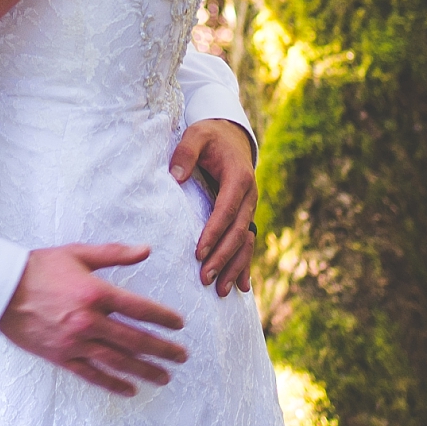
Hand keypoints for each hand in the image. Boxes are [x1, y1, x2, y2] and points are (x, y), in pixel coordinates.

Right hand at [0, 242, 187, 395]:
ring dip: (144, 370)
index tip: (179, 324)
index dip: (162, 318)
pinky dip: (113, 384)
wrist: (2, 289)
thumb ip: (114, 253)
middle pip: (134, 340)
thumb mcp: (78, 253)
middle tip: (181, 357)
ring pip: (117, 361)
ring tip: (164, 377)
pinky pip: (92, 375)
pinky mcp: (62, 357)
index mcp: (95, 293)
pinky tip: (130, 389)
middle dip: (161, 350)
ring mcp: (75, 343)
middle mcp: (89, 321)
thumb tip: (146, 249)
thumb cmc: (40, 267)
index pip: (139, 309)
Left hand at [169, 117, 257, 295]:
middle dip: (222, 257)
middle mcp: (249, 195)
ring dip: (234, 267)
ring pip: (246, 243)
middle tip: (205, 278)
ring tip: (221, 291)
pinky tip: (242, 287)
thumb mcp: (196, 135)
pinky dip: (245, 265)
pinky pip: (248, 243)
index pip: (226, 210)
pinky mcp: (246, 215)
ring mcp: (250, 207)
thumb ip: (186, 152)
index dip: (214, 232)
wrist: (232, 136)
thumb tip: (176, 176)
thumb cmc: (210, 136)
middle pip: (238, 232)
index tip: (199, 253)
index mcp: (239, 177)